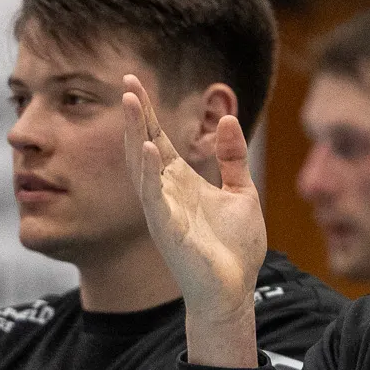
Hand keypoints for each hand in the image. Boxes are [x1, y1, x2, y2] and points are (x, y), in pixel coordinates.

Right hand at [121, 74, 261, 366]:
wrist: (234, 290)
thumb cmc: (235, 248)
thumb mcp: (242, 193)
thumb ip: (232, 157)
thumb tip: (227, 118)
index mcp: (180, 181)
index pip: (158, 137)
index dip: (148, 111)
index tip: (135, 81)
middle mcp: (165, 192)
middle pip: (144, 144)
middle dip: (136, 113)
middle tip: (128, 79)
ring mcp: (163, 210)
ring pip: (142, 166)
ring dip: (136, 133)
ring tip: (131, 102)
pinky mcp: (169, 230)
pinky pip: (155, 198)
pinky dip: (150, 173)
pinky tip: (149, 148)